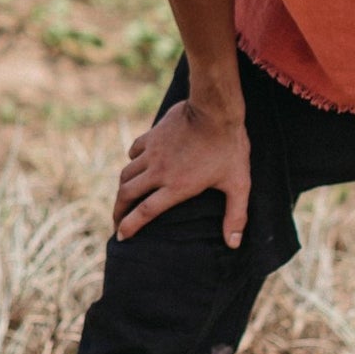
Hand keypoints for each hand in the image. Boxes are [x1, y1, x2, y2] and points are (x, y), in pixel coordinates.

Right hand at [113, 101, 250, 246]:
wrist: (215, 109)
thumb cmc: (229, 147)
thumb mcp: (238, 183)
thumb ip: (236, 215)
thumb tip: (233, 244)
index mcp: (176, 187)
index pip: (145, 212)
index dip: (129, 226)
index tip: (120, 236)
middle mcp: (159, 172)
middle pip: (127, 194)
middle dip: (117, 211)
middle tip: (116, 221)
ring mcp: (153, 152)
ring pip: (126, 173)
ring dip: (122, 188)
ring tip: (123, 197)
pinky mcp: (153, 135)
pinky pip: (134, 151)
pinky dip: (131, 161)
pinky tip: (136, 164)